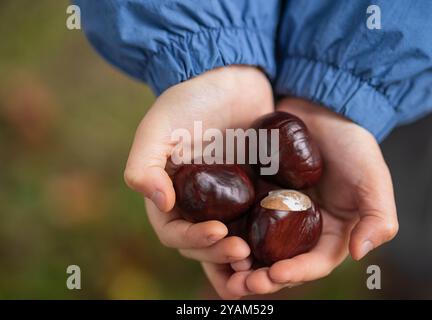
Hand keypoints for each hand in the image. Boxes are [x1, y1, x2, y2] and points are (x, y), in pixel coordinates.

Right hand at [123, 66, 273, 298]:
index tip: (219, 233)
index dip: (193, 240)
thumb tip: (161, 203)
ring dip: (242, 258)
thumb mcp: (159, 127)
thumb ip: (144, 165)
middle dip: (220, 254)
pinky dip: (265, 238)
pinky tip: (280, 243)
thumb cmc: (191, 99)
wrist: (232, 78)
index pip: (174, 232)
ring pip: (231, 240)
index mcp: (170, 194)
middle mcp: (198, 203)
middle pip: (204, 244)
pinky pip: (259, 222)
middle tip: (244, 253)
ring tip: (260, 261)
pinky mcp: (254, 192)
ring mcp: (227, 200)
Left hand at [226, 97, 397, 296]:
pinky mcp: (254, 196)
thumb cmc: (352, 144)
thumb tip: (360, 254)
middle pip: (279, 263)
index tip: (275, 275)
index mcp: (329, 233)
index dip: (296, 273)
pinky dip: (228, 231)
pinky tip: (214, 235)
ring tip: (225, 269)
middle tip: (241, 285)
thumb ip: (376, 217)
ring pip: (255, 246)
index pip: (313, 263)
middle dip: (261, 278)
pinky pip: (239, 218)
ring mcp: (274, 214)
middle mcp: (299, 229)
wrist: (320, 110)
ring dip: (239, 262)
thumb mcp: (372, 178)